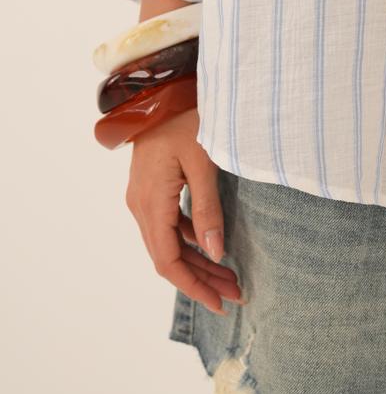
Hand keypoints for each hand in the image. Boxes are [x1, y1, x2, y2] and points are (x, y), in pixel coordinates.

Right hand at [125, 107, 243, 315]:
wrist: (159, 90)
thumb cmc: (185, 118)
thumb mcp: (203, 160)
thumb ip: (207, 208)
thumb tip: (215, 251)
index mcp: (150, 202)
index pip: (167, 260)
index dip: (193, 286)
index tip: (220, 303)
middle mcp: (140, 205)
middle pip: (168, 257)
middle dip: (202, 279)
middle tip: (237, 293)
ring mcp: (143, 198)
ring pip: (168, 244)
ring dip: (198, 262)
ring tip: (231, 277)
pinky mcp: (151, 189)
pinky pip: (168, 227)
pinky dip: (190, 242)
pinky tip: (213, 247)